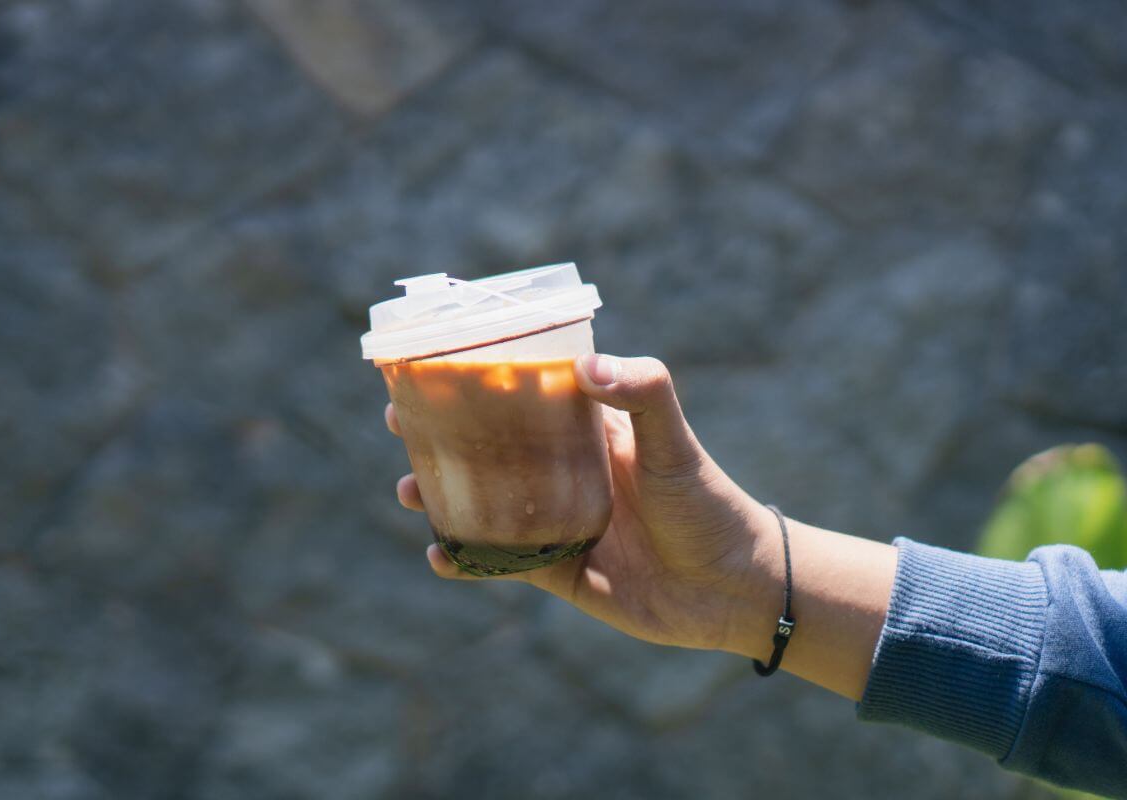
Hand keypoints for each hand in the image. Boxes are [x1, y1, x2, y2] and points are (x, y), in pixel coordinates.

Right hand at [387, 354, 772, 651]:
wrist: (730, 588)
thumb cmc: (709, 503)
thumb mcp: (675, 442)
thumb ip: (644, 393)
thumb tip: (584, 365)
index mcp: (588, 434)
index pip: (524, 398)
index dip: (478, 383)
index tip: (434, 369)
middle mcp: (566, 474)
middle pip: (490, 450)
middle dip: (442, 439)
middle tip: (400, 426)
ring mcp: (557, 522)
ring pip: (485, 505)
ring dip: (442, 498)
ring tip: (408, 491)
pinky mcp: (557, 571)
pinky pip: (501, 564)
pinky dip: (468, 561)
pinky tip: (440, 557)